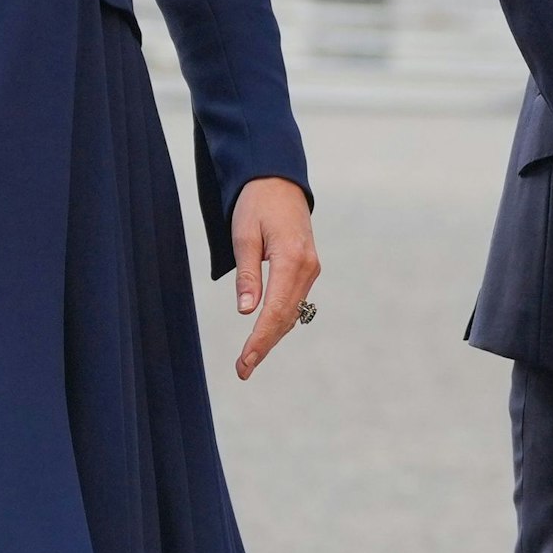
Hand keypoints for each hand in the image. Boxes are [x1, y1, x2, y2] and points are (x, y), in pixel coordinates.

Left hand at [232, 177, 317, 380]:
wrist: (278, 182)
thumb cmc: (256, 205)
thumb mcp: (244, 235)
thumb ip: (247, 274)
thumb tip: (247, 311)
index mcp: (291, 259)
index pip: (275, 311)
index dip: (259, 340)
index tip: (244, 362)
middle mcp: (307, 268)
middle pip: (286, 318)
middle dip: (264, 346)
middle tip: (242, 370)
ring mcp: (310, 269)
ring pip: (291, 313)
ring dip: (272, 336)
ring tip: (249, 359)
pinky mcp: (307, 269)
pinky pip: (294, 302)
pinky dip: (279, 321)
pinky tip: (264, 335)